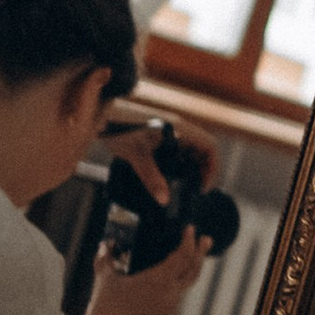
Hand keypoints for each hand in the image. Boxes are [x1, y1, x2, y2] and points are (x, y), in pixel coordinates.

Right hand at [83, 231, 206, 314]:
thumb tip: (106, 245)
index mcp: (158, 281)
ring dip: (187, 273)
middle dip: (201, 253)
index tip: (190, 231)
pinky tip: (164, 288)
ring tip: (183, 262)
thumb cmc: (103, 313)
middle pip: (194, 271)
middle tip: (205, 240)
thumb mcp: (103, 280)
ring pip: (184, 288)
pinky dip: (173, 292)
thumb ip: (106, 258)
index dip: (189, 241)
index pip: (183, 256)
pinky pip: (174, 304)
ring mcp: (170, 313)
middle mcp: (170, 296)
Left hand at [101, 114, 215, 197]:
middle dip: (202, 171)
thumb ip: (151, 178)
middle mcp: (178, 128)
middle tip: (194, 190)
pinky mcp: (160, 135)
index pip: (210, 146)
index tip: (203, 186)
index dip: (212, 167)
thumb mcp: (136, 156)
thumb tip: (164, 200)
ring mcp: (169, 131)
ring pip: (190, 151)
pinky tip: (167, 176)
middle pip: (202, 150)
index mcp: (179, 128)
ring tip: (182, 186)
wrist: (101, 114)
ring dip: (191, 168)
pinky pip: (178, 150)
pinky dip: (179, 164)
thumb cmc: (118, 128)